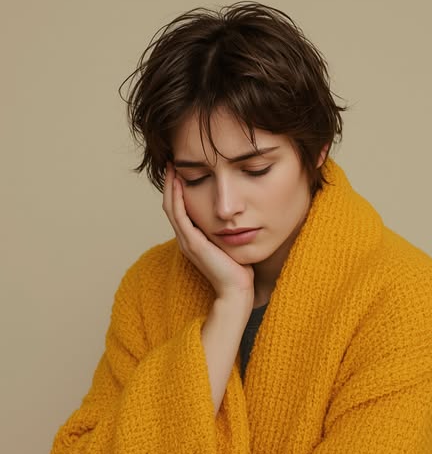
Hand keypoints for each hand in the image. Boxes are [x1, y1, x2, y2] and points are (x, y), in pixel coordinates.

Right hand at [163, 162, 254, 301]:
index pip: (180, 210)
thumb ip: (228, 231)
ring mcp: (187, 241)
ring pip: (171, 208)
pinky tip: (177, 182)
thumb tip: (237, 217)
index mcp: (193, 239)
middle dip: (170, 184)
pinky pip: (179, 215)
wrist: (236, 290)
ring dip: (170, 187)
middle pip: (171, 206)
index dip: (177, 191)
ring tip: (171, 167)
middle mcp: (186, 239)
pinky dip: (176, 197)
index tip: (180, 171)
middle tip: (171, 163)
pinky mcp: (192, 242)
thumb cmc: (238, 269)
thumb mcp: (230, 244)